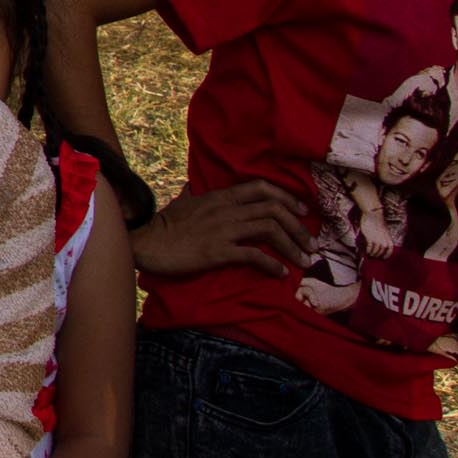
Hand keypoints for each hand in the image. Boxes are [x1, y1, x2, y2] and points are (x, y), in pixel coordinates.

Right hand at [132, 182, 310, 278]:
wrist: (147, 242)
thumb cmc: (165, 225)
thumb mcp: (182, 202)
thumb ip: (194, 193)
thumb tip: (193, 185)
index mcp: (220, 197)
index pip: (261, 188)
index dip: (286, 197)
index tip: (301, 212)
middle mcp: (226, 210)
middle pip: (273, 209)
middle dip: (298, 226)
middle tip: (310, 243)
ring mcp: (223, 230)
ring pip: (269, 229)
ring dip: (292, 245)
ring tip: (304, 260)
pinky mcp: (218, 251)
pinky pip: (254, 255)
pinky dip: (272, 264)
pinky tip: (281, 273)